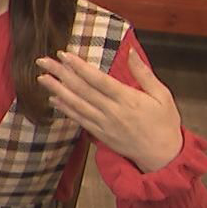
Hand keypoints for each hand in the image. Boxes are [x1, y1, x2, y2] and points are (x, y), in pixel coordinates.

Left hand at [36, 50, 182, 172]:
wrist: (163, 156)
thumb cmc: (165, 123)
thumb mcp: (162, 95)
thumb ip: (143, 73)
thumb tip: (130, 51)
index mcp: (127, 99)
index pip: (97, 80)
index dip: (79, 67)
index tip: (64, 55)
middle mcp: (112, 112)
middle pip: (81, 90)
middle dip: (61, 74)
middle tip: (43, 61)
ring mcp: (104, 125)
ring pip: (76, 105)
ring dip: (57, 90)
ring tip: (42, 78)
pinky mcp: (100, 135)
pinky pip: (79, 120)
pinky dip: (65, 109)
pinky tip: (54, 99)